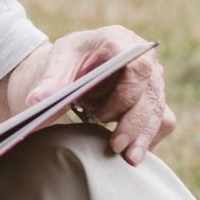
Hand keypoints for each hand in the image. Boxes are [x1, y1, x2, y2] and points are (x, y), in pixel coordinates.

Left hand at [20, 25, 174, 164]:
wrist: (78, 64)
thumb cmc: (69, 59)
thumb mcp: (56, 63)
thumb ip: (49, 81)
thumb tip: (36, 102)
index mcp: (120, 41)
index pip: (136, 68)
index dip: (124, 96)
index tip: (103, 117)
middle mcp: (144, 58)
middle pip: (151, 94)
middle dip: (134, 124)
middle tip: (115, 147)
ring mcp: (154, 79)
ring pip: (159, 110)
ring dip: (144, 136)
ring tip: (129, 158)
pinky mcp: (156, 98)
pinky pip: (163, 120)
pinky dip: (149, 138)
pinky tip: (132, 153)